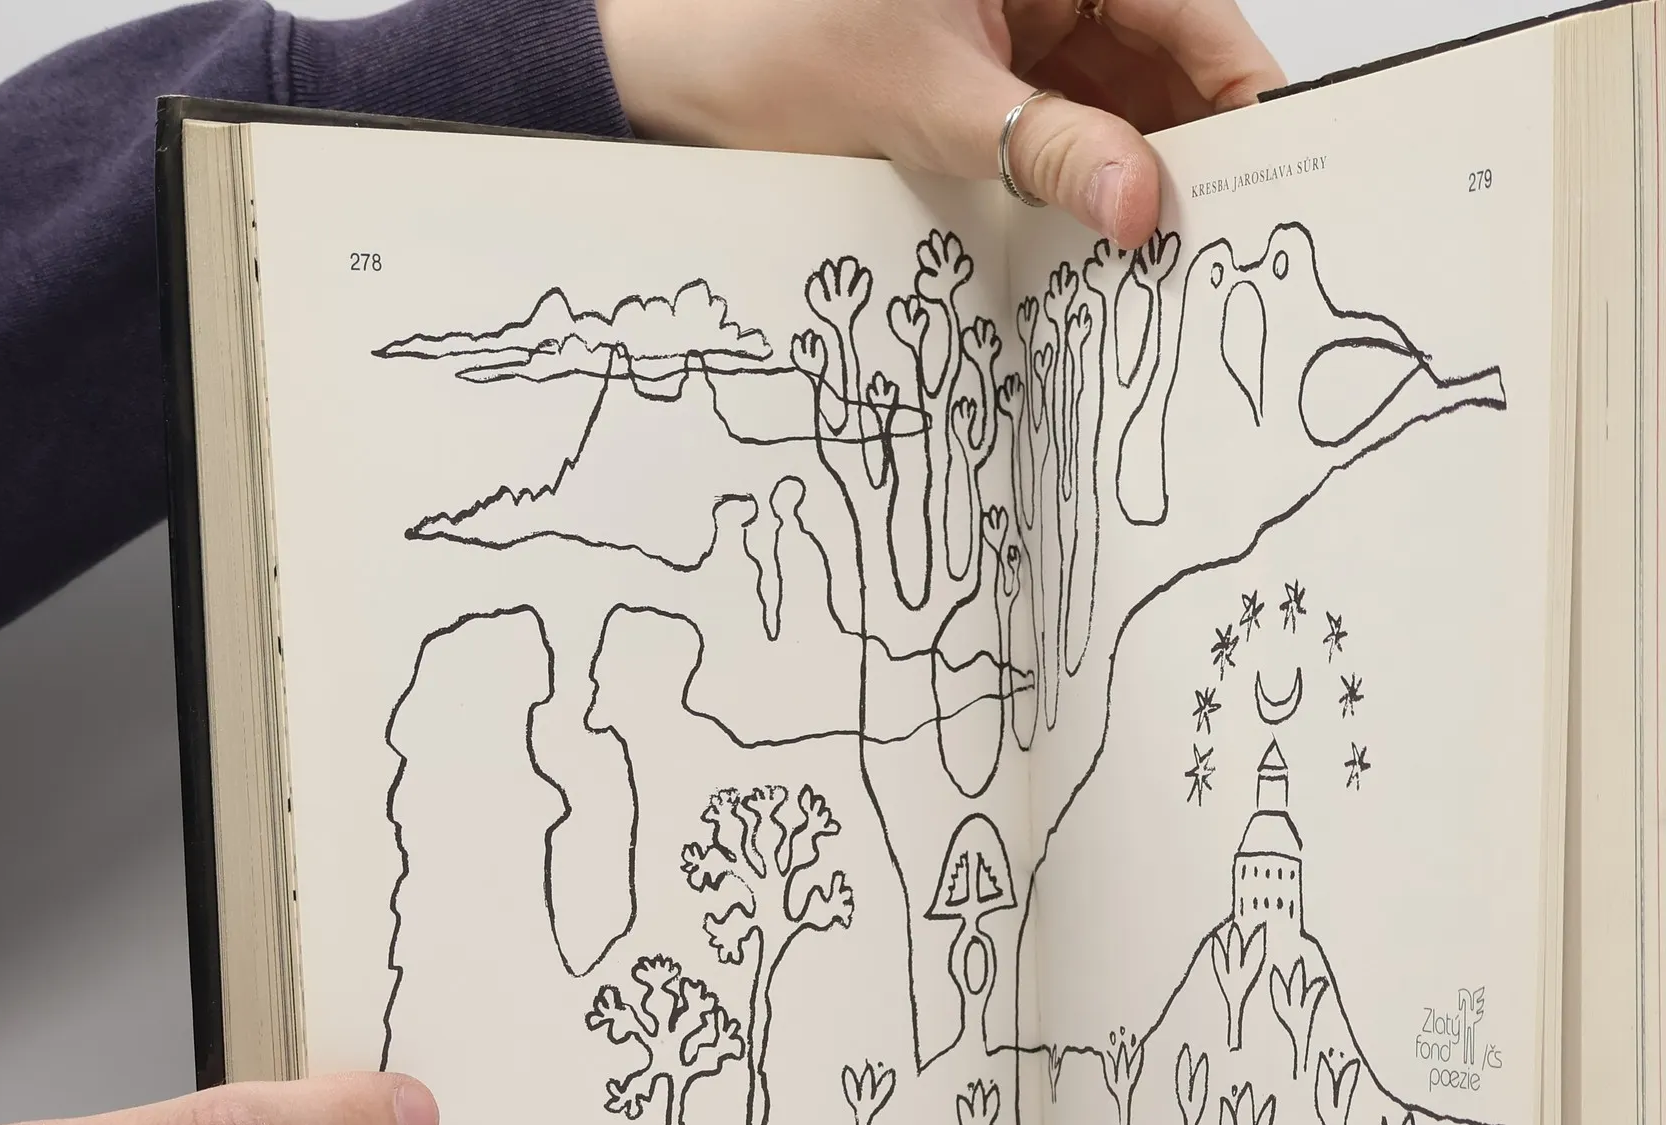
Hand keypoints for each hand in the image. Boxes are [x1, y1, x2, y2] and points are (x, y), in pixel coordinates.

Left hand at [594, 0, 1283, 248]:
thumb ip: (1039, 147)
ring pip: (1119, 117)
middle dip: (1187, 153)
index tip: (1272, 173)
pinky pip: (1064, 147)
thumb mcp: (925, 97)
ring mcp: (1025, 46)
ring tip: (1162, 266)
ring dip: (1136, 186)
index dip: (1237, 95)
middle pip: (1164, 70)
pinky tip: (1100, 254)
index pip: (1189, 14)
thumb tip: (1138, 203)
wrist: (686, 81)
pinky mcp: (993, 101)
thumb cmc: (777, 42)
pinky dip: (1083, 197)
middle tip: (1214, 244)